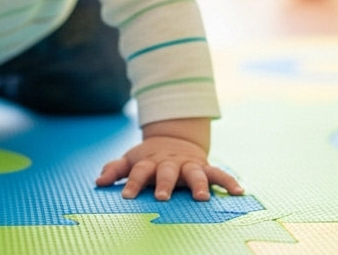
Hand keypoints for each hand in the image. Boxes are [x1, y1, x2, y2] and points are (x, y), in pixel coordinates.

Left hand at [96, 135, 243, 201]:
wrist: (173, 139)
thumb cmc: (149, 158)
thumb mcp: (131, 160)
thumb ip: (115, 169)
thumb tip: (98, 182)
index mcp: (150, 162)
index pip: (139, 172)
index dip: (133, 183)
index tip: (126, 196)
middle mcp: (170, 163)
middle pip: (167, 172)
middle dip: (164, 184)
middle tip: (162, 197)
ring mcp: (188, 164)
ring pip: (194, 172)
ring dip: (198, 184)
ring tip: (202, 197)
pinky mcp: (204, 166)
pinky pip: (218, 173)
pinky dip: (228, 181)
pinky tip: (239, 192)